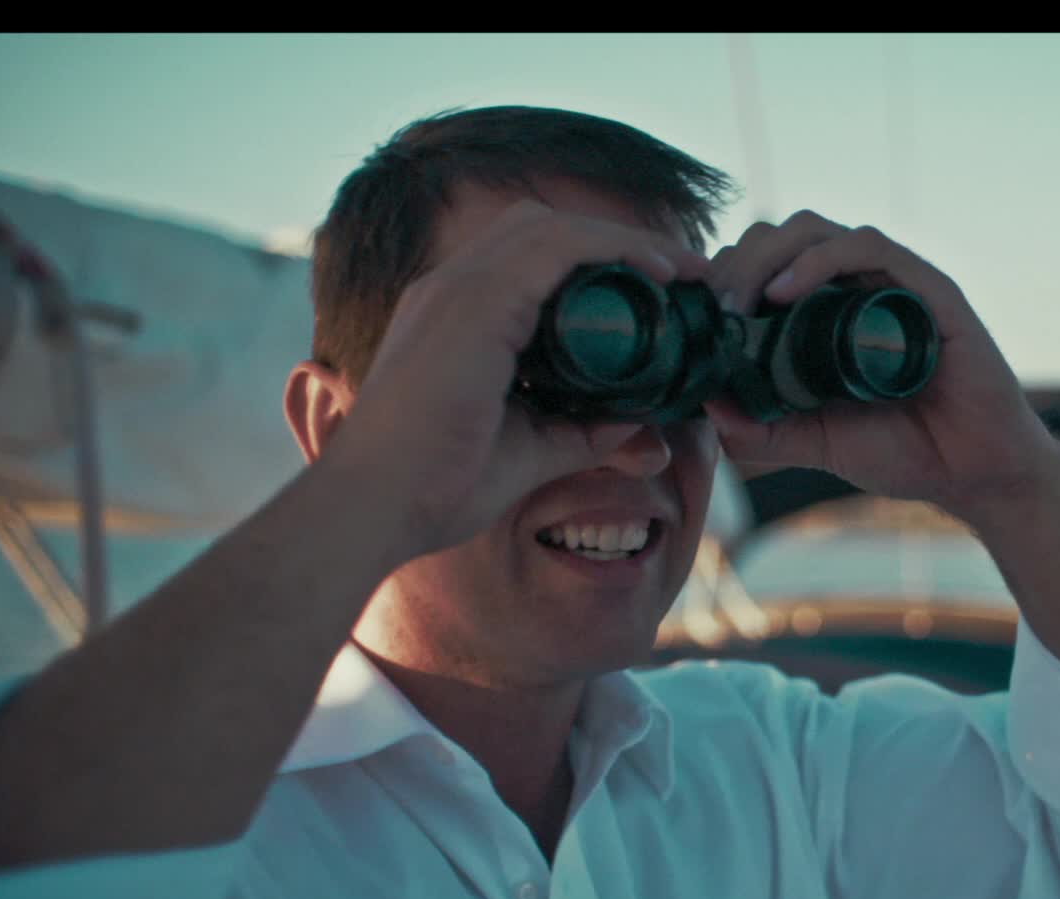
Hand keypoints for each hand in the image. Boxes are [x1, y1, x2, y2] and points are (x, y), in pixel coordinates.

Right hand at [316, 200, 711, 560]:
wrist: (377, 510)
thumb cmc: (436, 487)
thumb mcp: (530, 451)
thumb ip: (580, 431)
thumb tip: (638, 424)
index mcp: (458, 316)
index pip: (532, 256)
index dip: (599, 259)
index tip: (662, 288)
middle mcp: (451, 289)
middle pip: (543, 227)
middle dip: (617, 240)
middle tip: (682, 272)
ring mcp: (456, 290)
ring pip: (552, 228)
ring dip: (624, 240)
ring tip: (682, 269)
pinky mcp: (472, 305)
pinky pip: (554, 250)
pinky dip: (610, 250)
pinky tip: (656, 273)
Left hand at [701, 211, 1059, 523]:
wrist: (974, 473)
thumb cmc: (905, 450)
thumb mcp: (816, 443)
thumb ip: (765, 429)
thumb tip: (706, 406)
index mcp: (830, 312)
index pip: (765, 265)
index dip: (725, 278)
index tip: (697, 318)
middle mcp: (859, 286)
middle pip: (781, 237)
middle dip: (736, 263)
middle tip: (713, 309)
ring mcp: (893, 283)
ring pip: (816, 231)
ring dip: (767, 256)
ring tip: (739, 300)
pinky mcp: (927, 288)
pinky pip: (866, 248)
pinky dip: (818, 259)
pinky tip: (785, 293)